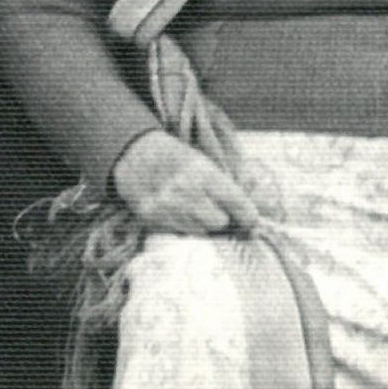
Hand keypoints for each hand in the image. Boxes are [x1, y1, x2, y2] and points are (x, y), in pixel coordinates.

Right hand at [111, 130, 260, 235]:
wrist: (134, 155)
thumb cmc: (176, 158)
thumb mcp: (203, 162)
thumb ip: (226, 187)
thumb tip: (253, 216)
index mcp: (202, 172)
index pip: (236, 202)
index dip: (248, 214)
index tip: (253, 220)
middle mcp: (185, 191)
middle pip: (220, 222)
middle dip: (222, 218)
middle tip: (217, 209)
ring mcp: (167, 207)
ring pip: (200, 231)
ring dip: (202, 223)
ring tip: (194, 208)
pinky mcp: (152, 220)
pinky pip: (180, 233)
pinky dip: (184, 226)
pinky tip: (178, 211)